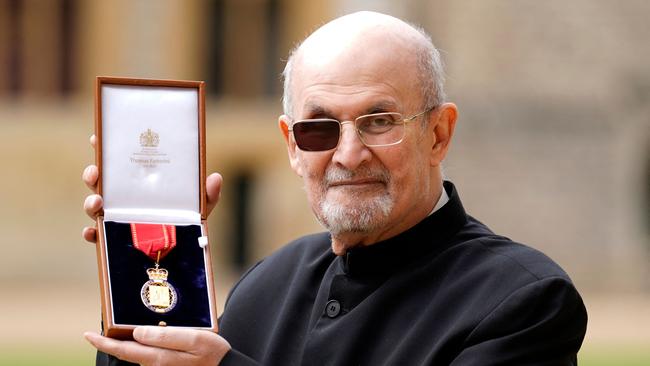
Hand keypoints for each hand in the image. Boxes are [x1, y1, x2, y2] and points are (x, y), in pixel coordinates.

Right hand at [82, 134, 222, 242]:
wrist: (184, 250)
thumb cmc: (187, 219)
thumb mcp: (199, 205)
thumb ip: (208, 194)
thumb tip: (216, 178)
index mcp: (139, 183)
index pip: (119, 162)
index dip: (104, 148)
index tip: (96, 138)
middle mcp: (123, 197)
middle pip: (100, 182)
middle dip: (92, 174)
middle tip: (95, 172)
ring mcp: (117, 217)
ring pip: (94, 207)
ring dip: (89, 203)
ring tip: (96, 203)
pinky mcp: (114, 239)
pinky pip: (97, 236)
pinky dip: (91, 234)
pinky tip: (92, 233)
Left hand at [84, 327, 230, 364]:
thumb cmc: (213, 353)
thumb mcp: (194, 340)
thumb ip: (166, 336)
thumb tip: (137, 333)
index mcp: (159, 358)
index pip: (124, 350)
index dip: (104, 343)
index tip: (88, 335)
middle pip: (128, 353)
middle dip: (113, 342)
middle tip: (101, 330)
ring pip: (139, 354)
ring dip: (131, 343)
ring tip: (126, 329)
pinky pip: (150, 356)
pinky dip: (144, 347)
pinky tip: (148, 337)